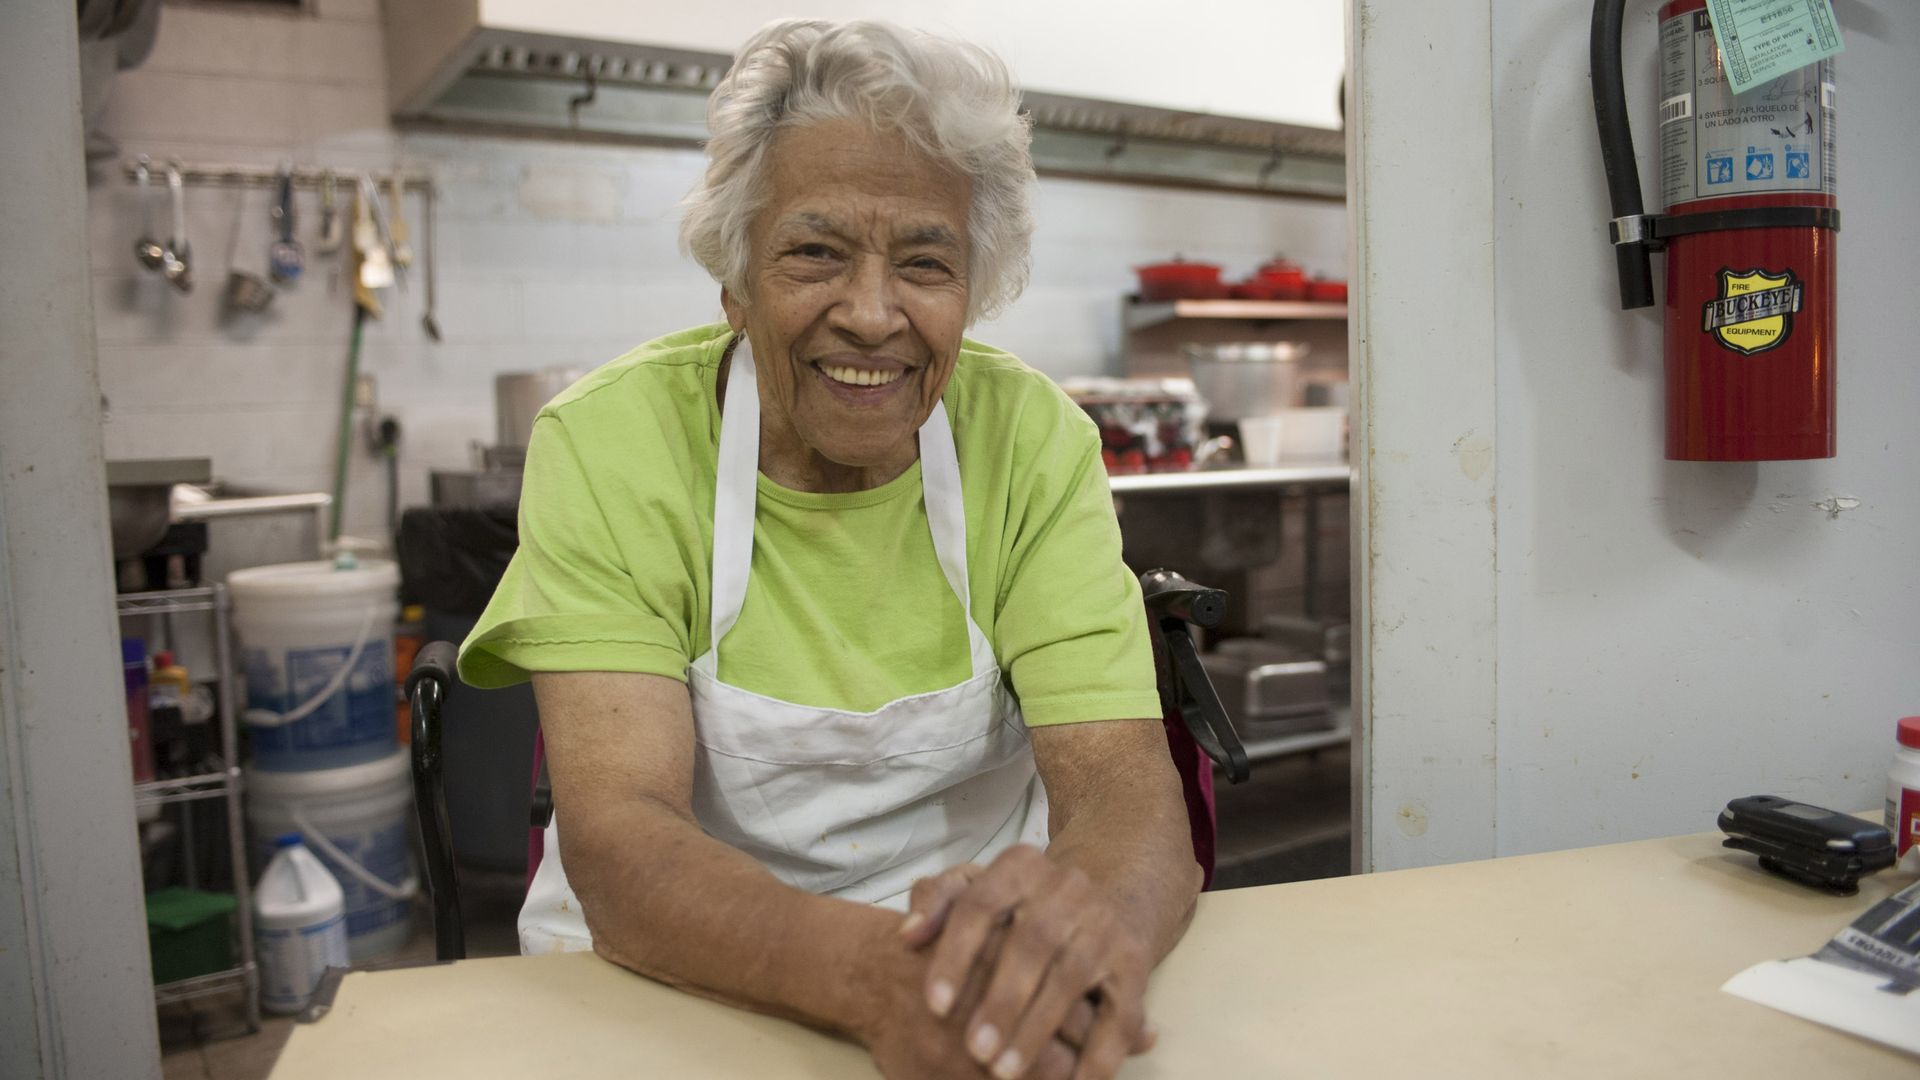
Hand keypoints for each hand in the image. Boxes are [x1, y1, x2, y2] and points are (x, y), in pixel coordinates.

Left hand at [900, 847, 1155, 1079]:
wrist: (1107, 895)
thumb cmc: (1019, 905)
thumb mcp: (978, 886)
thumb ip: (937, 902)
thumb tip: (909, 935)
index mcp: (1020, 867)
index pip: (980, 904)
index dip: (955, 954)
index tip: (934, 1005)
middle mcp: (1067, 888)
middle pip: (1032, 942)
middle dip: (1002, 1001)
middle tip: (974, 1050)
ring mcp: (1104, 924)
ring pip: (1072, 977)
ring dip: (1038, 1029)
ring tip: (1004, 1071)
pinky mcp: (1134, 964)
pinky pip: (1121, 1012)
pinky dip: (1100, 1053)